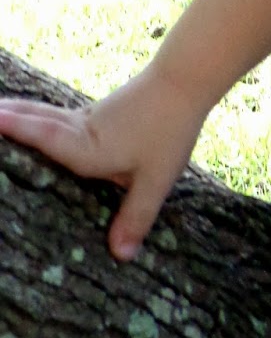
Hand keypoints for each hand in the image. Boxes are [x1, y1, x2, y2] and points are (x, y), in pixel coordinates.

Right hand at [0, 64, 209, 260]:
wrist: (185, 81)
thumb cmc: (170, 130)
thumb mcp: (157, 179)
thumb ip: (136, 216)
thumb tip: (119, 256)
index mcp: (88, 148)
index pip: (43, 139)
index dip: (15, 131)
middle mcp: (81, 129)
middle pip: (36, 122)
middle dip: (7, 119)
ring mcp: (89, 116)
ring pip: (45, 115)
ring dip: (19, 115)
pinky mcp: (99, 112)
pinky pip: (59, 117)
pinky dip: (39, 118)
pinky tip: (39, 122)